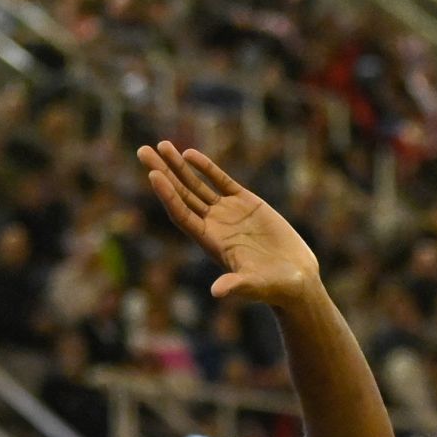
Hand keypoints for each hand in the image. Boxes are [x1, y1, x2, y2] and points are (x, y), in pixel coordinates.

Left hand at [137, 144, 319, 305]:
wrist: (295, 279)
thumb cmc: (274, 287)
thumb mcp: (254, 286)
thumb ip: (236, 286)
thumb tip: (217, 292)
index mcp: (211, 243)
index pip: (183, 215)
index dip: (168, 195)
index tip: (153, 175)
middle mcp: (214, 226)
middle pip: (182, 195)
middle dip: (163, 172)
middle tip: (142, 150)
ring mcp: (228, 213)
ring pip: (197, 185)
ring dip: (178, 166)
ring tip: (161, 144)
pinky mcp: (246, 203)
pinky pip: (220, 181)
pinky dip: (206, 167)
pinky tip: (189, 154)